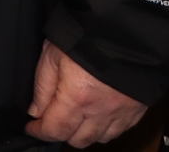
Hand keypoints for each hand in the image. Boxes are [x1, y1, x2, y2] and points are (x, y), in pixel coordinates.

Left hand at [24, 41, 146, 145]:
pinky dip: (106, 128)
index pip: (55, 130)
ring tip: (76, 117)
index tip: (31, 128)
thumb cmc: (85, 35)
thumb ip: (42, 86)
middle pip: (78, 140)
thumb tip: (36, 111)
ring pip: (100, 138)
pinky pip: (120, 130)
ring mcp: (122, 112)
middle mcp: (101, 110)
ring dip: (85, 132)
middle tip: (53, 119)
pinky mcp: (137, 109)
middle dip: (61, 132)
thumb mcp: (52, 54)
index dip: (39, 132)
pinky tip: (97, 115)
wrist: (124, 28)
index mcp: (77, 98)